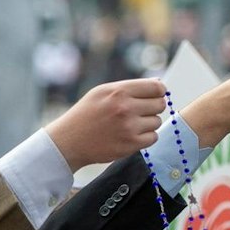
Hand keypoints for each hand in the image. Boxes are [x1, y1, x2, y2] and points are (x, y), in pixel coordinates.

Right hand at [44, 78, 167, 168]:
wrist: (69, 141)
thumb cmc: (86, 114)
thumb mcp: (102, 92)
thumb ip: (129, 87)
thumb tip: (158, 84)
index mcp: (119, 91)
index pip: (156, 87)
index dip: (158, 91)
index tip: (154, 95)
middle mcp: (125, 108)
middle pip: (160, 104)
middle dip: (153, 107)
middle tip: (140, 112)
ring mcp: (129, 127)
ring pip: (157, 121)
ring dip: (148, 123)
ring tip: (131, 124)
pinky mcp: (130, 145)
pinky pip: (153, 138)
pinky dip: (145, 137)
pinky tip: (132, 135)